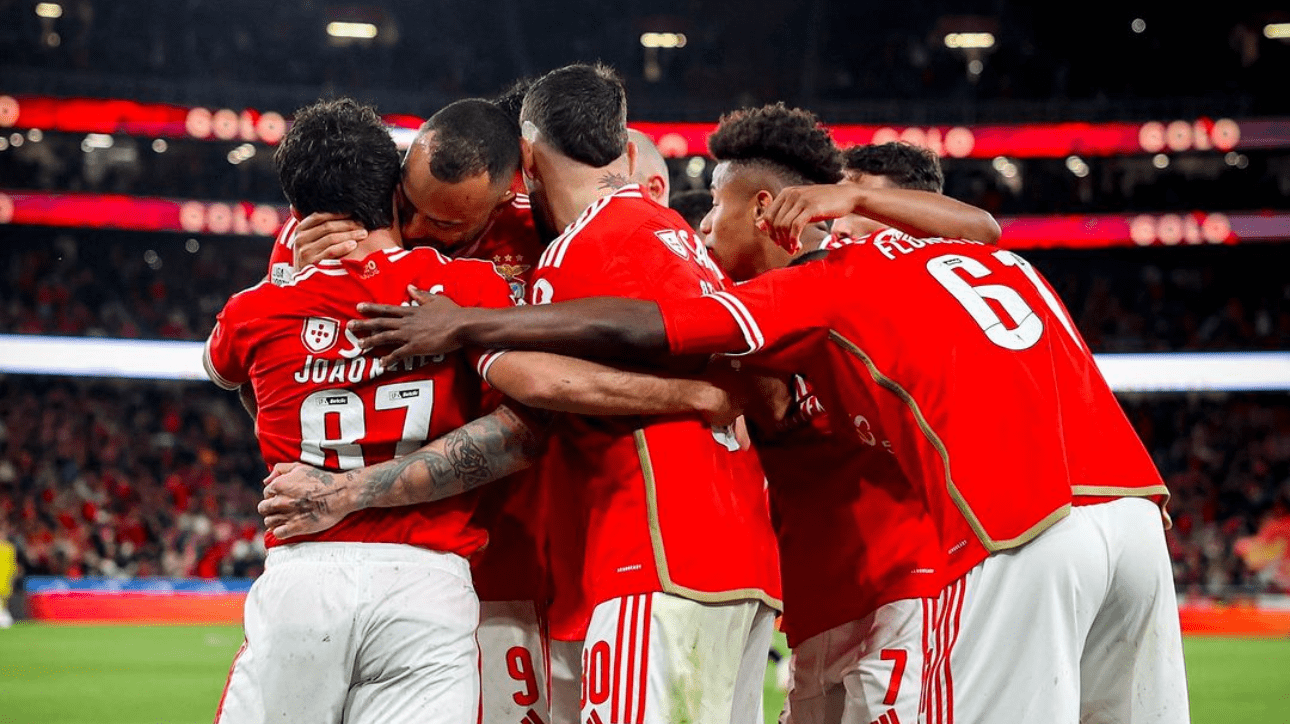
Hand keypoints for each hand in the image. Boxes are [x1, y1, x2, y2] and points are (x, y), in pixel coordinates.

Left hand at [258, 462, 355, 538]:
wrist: (340, 494)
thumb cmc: (322, 479)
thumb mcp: (300, 467)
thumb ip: (280, 469)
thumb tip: (266, 480)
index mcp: (278, 485)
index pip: (266, 493)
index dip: (273, 495)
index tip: (283, 497)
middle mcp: (279, 500)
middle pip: (263, 508)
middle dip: (270, 508)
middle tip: (282, 508)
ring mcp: (286, 515)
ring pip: (268, 522)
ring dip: (275, 520)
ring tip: (285, 518)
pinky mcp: (295, 528)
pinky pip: (278, 533)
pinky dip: (280, 531)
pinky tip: (288, 527)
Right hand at [293, 212, 366, 269]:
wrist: (303, 282)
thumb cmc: (312, 258)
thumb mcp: (311, 241)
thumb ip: (318, 227)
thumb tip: (339, 212)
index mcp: (300, 230)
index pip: (319, 216)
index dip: (337, 213)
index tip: (353, 212)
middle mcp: (300, 238)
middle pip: (327, 226)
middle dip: (347, 224)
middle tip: (362, 224)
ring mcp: (305, 251)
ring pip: (331, 237)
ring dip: (349, 234)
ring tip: (363, 233)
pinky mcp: (312, 263)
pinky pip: (330, 251)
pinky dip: (343, 246)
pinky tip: (354, 244)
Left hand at [349, 286, 468, 366]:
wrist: (462, 325)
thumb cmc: (453, 312)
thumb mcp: (436, 300)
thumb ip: (421, 295)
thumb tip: (410, 287)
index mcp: (412, 311)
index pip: (387, 309)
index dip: (372, 308)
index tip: (358, 307)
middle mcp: (407, 322)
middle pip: (381, 322)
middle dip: (364, 324)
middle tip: (350, 326)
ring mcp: (410, 334)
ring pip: (385, 337)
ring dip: (371, 341)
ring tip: (360, 345)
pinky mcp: (416, 347)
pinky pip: (399, 354)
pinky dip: (389, 359)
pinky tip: (382, 364)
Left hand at [760, 185, 862, 252]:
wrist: (847, 196)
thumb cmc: (824, 203)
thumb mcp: (801, 206)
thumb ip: (783, 214)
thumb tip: (759, 225)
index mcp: (786, 193)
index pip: (768, 216)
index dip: (771, 233)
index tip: (780, 242)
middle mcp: (791, 194)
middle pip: (774, 223)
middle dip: (778, 239)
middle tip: (788, 249)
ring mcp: (801, 200)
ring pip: (783, 226)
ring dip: (786, 242)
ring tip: (793, 249)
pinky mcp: (811, 208)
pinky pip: (795, 227)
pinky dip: (793, 240)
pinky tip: (797, 246)